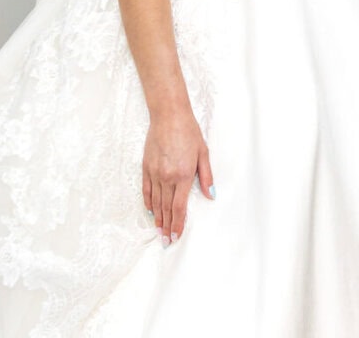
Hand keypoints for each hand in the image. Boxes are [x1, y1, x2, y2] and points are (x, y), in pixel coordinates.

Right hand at [142, 106, 213, 244]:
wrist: (168, 116)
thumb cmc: (189, 132)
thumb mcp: (203, 153)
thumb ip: (206, 177)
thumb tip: (212, 195)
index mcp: (183, 175)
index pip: (179, 208)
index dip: (178, 224)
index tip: (176, 236)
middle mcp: (167, 177)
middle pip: (166, 209)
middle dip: (167, 227)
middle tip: (166, 242)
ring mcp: (155, 173)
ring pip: (156, 202)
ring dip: (158, 219)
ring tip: (159, 232)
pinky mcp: (146, 167)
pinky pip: (146, 190)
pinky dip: (148, 202)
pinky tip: (151, 212)